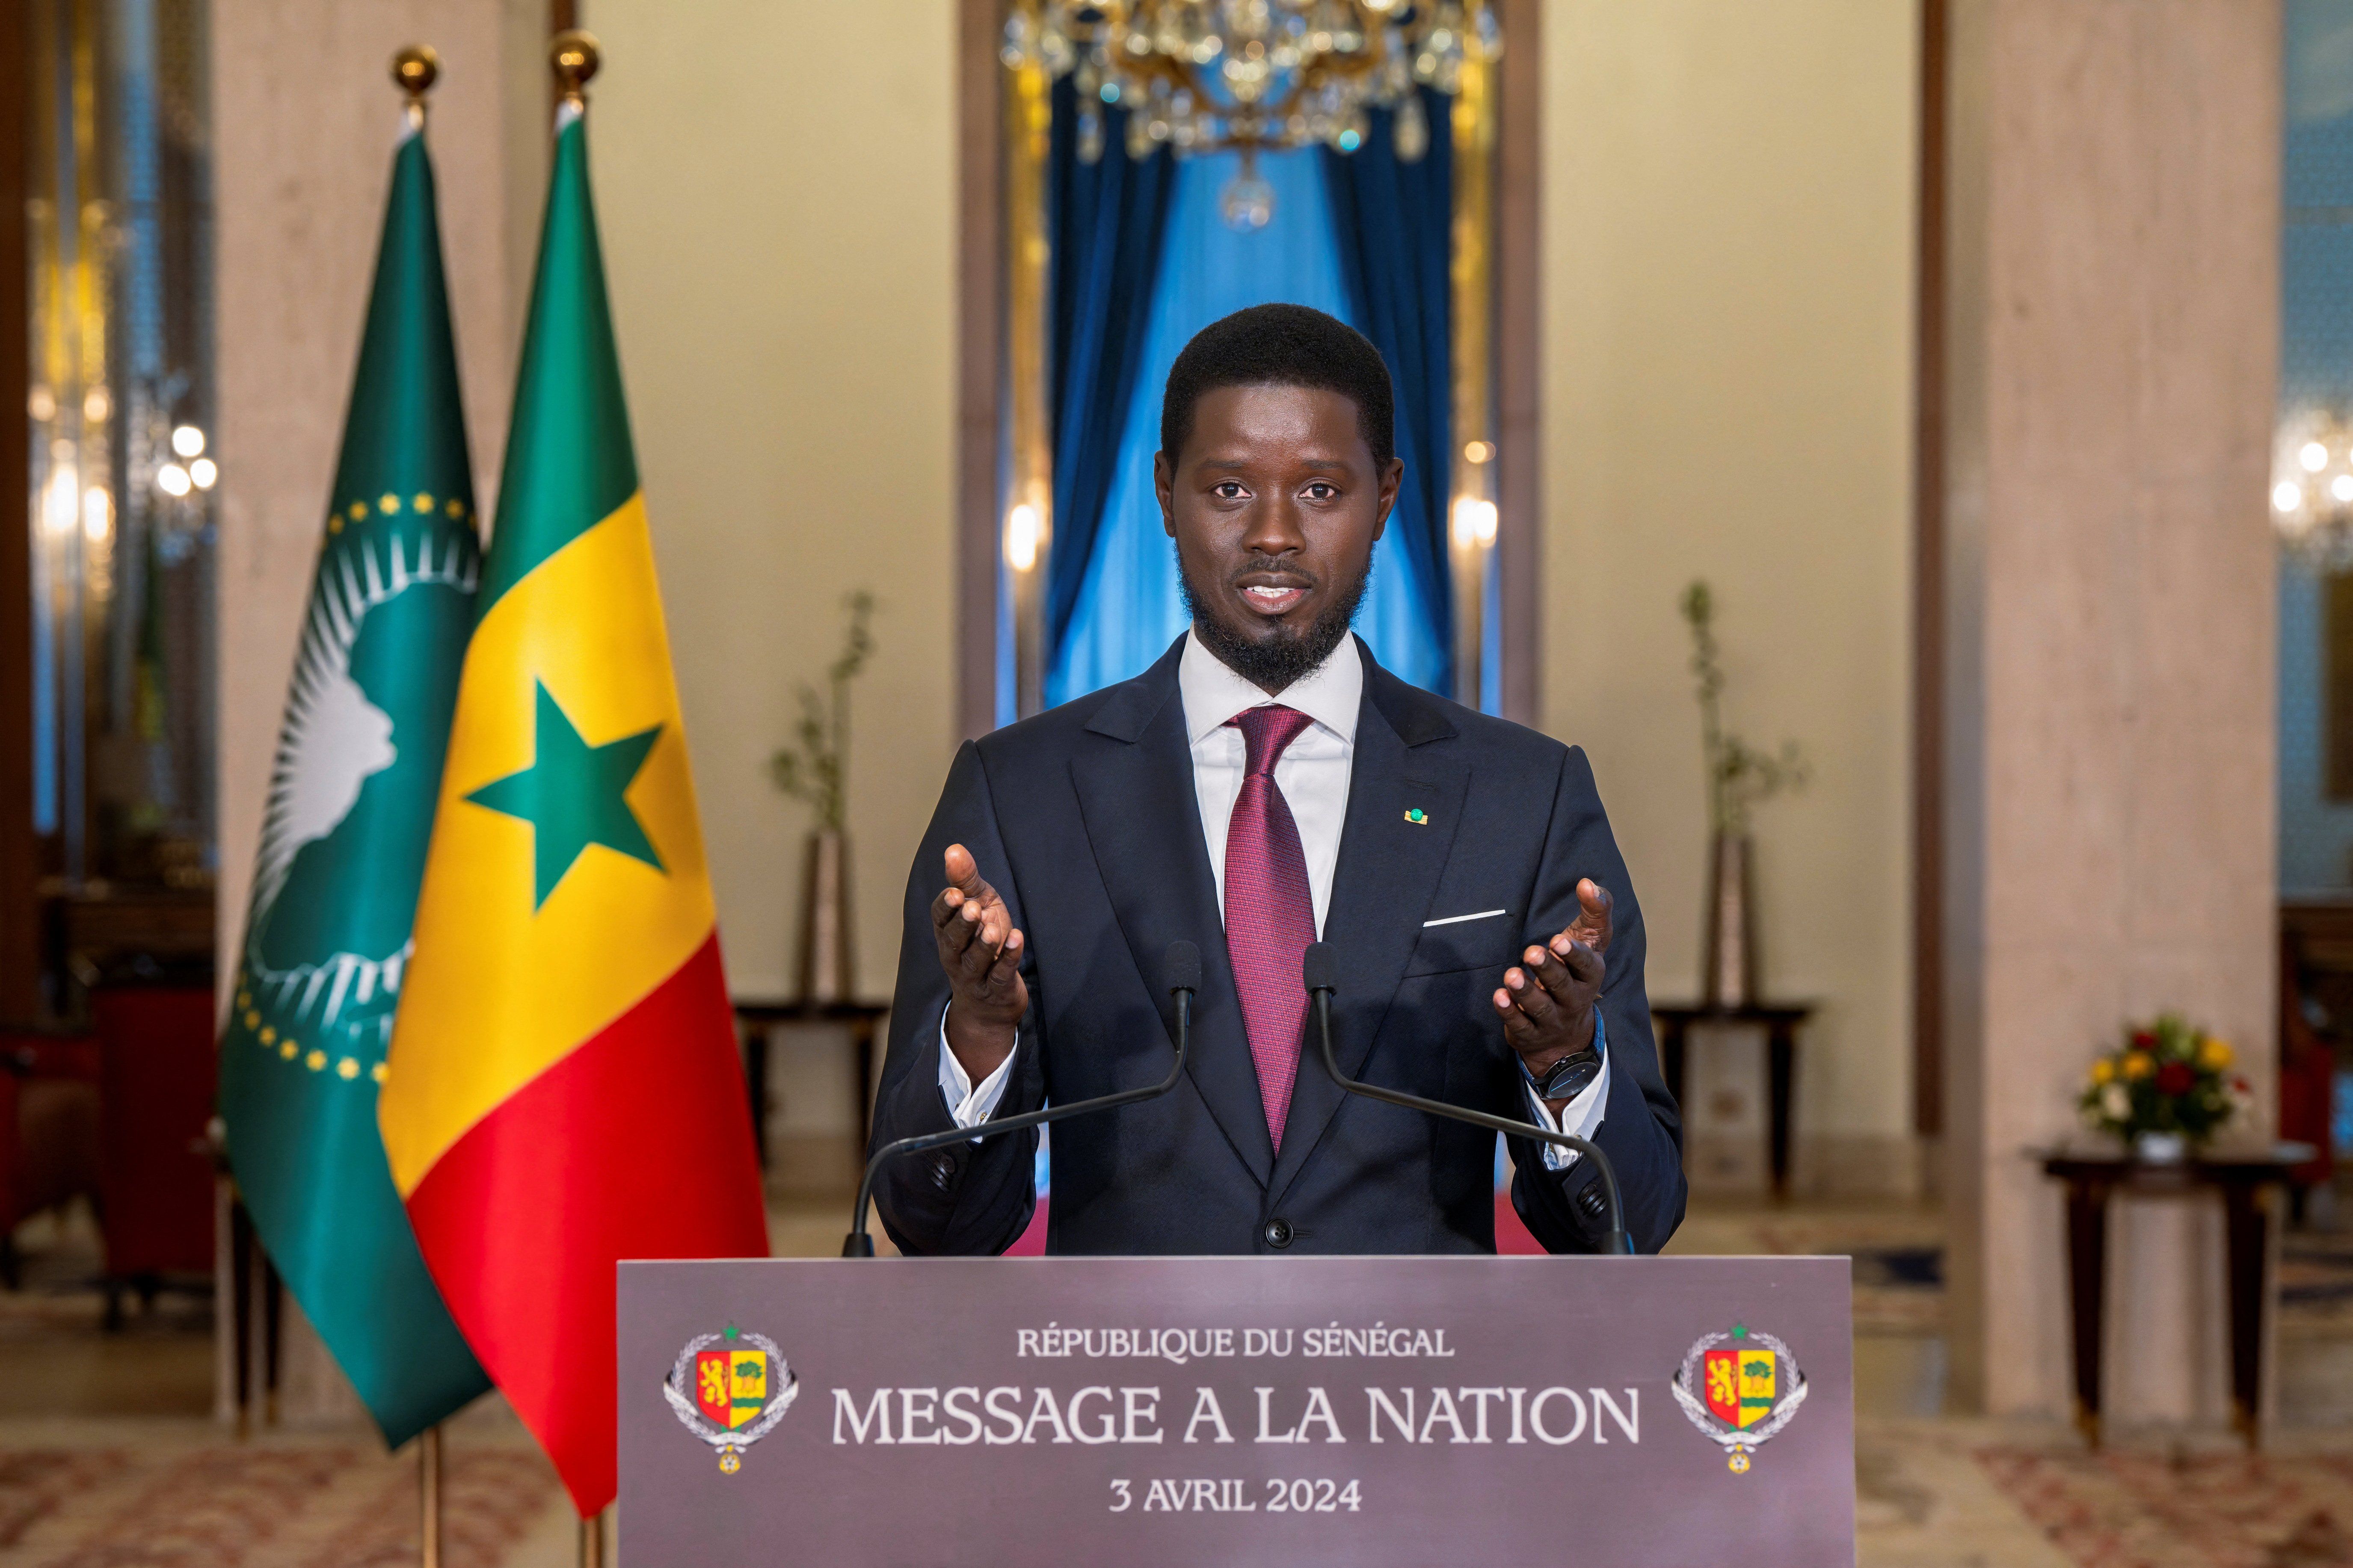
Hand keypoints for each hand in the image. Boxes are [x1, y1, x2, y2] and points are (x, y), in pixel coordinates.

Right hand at [933, 844, 1027, 1081]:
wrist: (990, 1001)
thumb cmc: (981, 940)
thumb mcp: (978, 904)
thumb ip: (965, 879)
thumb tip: (953, 848)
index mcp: (947, 931)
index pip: (940, 918)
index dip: (946, 907)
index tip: (955, 893)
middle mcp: (955, 954)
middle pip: (954, 940)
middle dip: (962, 924)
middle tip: (971, 907)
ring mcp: (975, 975)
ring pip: (975, 960)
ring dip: (984, 943)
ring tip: (993, 928)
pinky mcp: (996, 989)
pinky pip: (1000, 975)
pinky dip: (1009, 958)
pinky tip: (1016, 940)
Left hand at [1492, 879, 1610, 1103]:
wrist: (1567, 1033)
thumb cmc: (1576, 972)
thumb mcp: (1590, 941)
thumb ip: (1594, 910)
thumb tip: (1587, 882)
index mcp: (1590, 975)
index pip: (1586, 965)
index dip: (1573, 955)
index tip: (1558, 941)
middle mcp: (1574, 999)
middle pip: (1562, 985)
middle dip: (1547, 969)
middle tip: (1531, 952)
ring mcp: (1553, 1020)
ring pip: (1540, 1007)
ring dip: (1525, 991)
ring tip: (1510, 975)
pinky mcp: (1530, 1034)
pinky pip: (1520, 1025)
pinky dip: (1509, 1012)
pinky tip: (1499, 997)